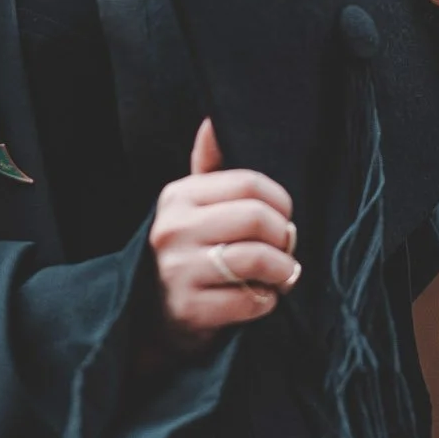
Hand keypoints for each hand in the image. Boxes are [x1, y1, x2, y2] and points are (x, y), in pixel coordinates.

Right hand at [150, 119, 300, 347]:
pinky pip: (252, 300)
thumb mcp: (191, 207)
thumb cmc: (186, 250)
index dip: (280, 202)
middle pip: (258, 218)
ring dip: (283, 271)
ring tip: (280, 275)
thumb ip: (207, 166)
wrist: (154, 315)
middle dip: (284, 237)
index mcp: (178, 196)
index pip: (249, 183)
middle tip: (284, 249)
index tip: (282, 217)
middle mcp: (173, 228)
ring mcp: (178, 270)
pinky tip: (259, 298)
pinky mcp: (190, 309)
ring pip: (259, 259)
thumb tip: (211, 122)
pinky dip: (268, 301)